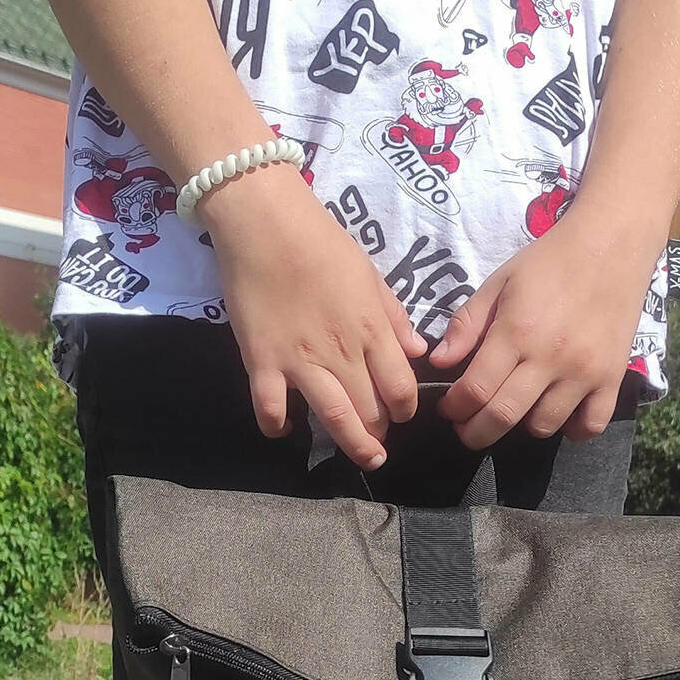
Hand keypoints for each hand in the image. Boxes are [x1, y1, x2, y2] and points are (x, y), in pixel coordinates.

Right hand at [198, 168, 427, 468]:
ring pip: (334, 418)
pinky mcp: (262, 362)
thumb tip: (418, 352)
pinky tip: (284, 429)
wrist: (264, 221)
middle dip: (381, 431)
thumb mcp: (370, 273)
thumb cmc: (321, 241)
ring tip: (364, 458)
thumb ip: (394, 316)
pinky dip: (277, 425)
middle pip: (371, 409)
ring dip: (352, 444)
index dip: (405, 408)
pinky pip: (271, 408)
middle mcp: (341, 352)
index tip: (402, 412)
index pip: (400, 386)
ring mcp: (300, 361)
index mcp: (371, 328)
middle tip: (380, 440)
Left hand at [430, 213, 663, 446]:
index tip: (449, 408)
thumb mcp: (499, 282)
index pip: (475, 390)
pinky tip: (561, 412)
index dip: (454, 408)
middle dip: (475, 432)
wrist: (612, 242)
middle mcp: (550, 358)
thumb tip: (439, 363)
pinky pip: (591, 425)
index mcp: (516, 331)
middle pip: (502, 417)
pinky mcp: (612, 377)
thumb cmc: (549, 261)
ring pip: (543, 426)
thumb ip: (467, 323)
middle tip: (467, 428)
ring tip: (516, 409)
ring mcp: (584, 372)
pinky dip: (572, 429)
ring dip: (521, 426)